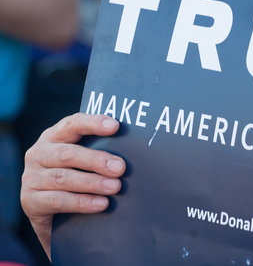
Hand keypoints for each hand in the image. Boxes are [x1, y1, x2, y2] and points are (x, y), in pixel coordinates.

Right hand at [21, 113, 125, 259]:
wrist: (55, 216)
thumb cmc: (78, 178)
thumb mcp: (86, 162)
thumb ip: (101, 150)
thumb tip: (135, 149)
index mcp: (54, 136)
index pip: (72, 124)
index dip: (93, 123)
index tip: (115, 126)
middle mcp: (39, 153)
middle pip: (68, 154)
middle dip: (97, 160)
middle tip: (121, 168)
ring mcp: (31, 177)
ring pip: (64, 178)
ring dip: (92, 183)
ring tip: (116, 187)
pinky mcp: (30, 201)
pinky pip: (57, 200)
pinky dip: (82, 202)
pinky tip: (101, 204)